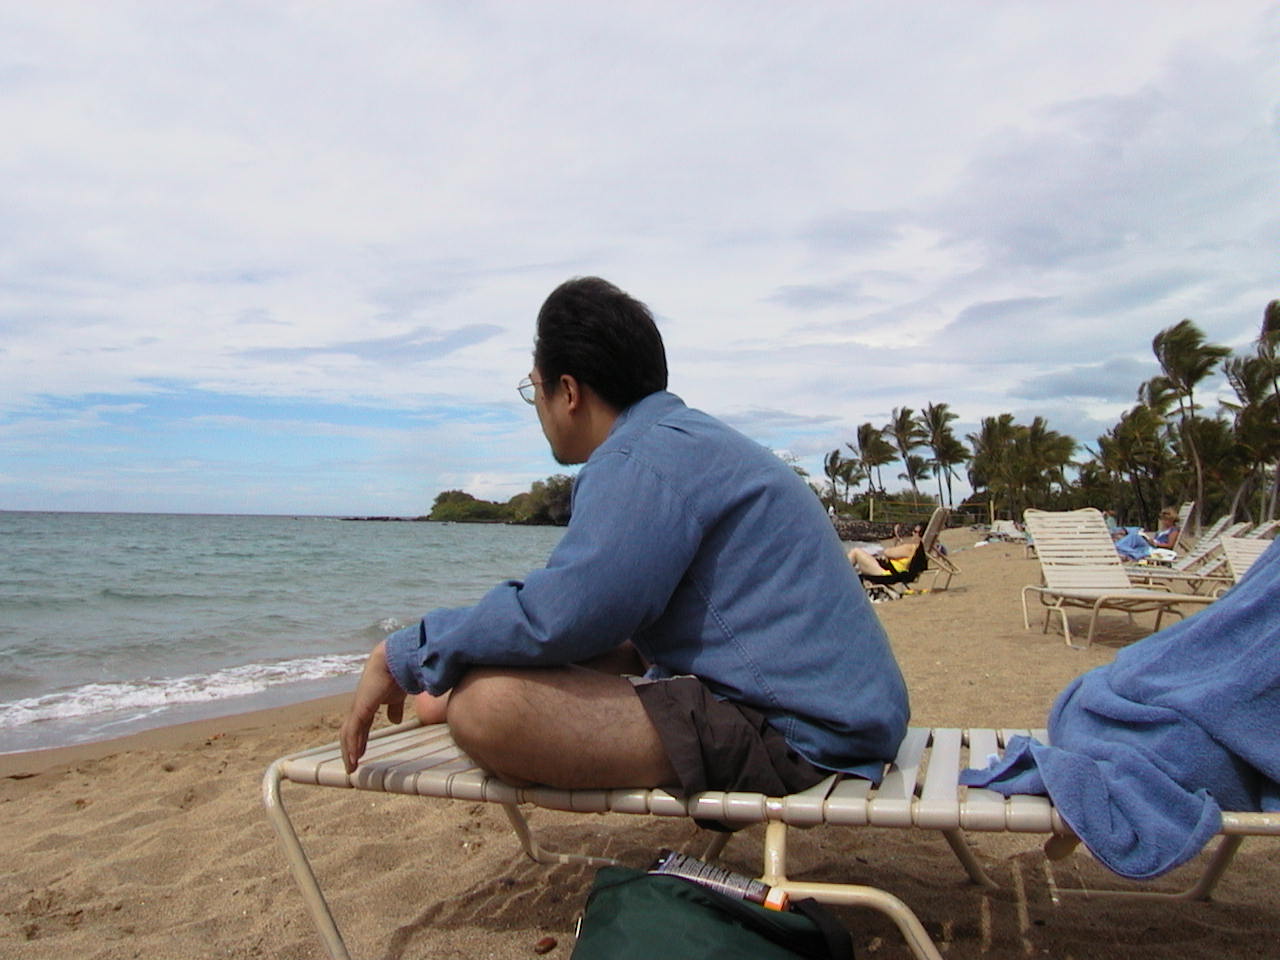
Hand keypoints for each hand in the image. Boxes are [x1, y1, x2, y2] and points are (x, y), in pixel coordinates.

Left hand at [340, 640, 406, 772]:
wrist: (394, 661)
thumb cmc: (397, 675)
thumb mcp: (397, 698)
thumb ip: (394, 709)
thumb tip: (394, 721)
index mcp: (367, 704)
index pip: (359, 726)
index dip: (358, 740)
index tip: (360, 754)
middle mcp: (359, 707)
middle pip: (349, 732)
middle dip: (350, 749)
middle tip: (352, 766)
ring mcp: (358, 708)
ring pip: (348, 734)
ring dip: (349, 751)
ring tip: (352, 766)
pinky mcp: (360, 708)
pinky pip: (354, 731)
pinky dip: (353, 744)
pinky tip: (355, 756)